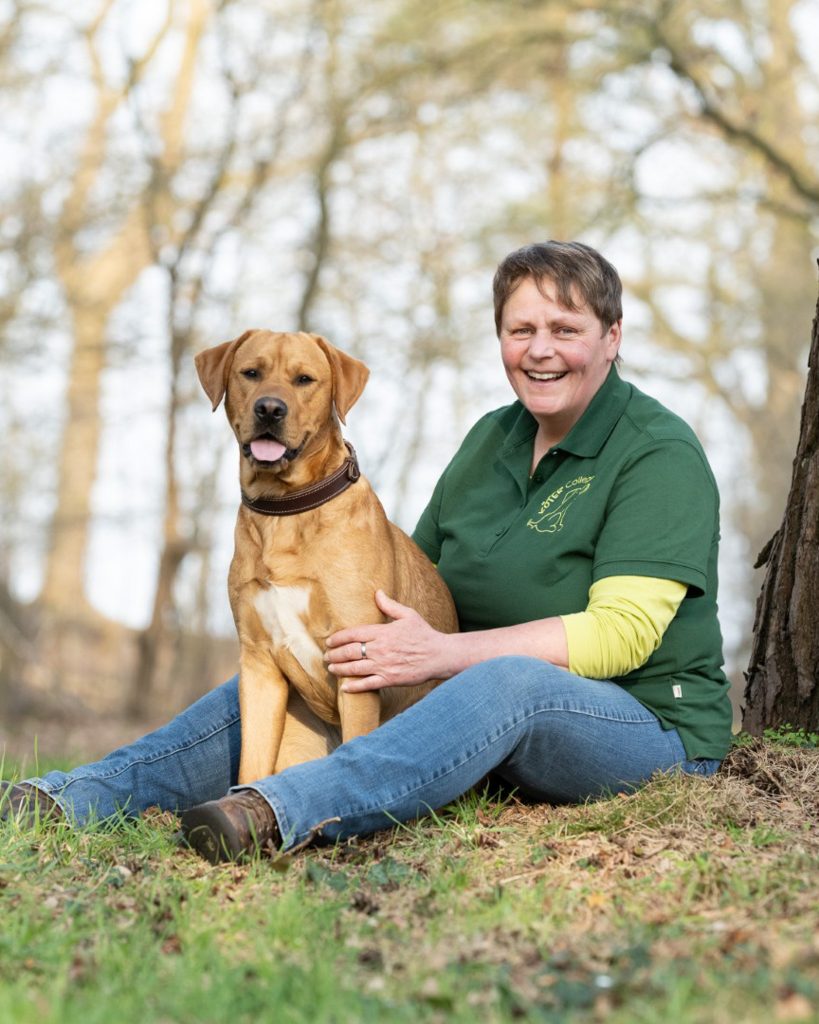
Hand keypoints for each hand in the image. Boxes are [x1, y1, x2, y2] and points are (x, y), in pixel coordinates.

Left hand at [324, 590, 449, 691]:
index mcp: (383, 632)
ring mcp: (384, 665)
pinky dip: (354, 687)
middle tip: (327, 656)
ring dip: (339, 669)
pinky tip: (344, 687)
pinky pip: (368, 684)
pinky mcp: (390, 679)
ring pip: (355, 668)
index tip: (330, 641)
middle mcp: (380, 649)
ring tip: (331, 668)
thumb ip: (390, 605)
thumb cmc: (424, 634)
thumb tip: (377, 592)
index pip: (353, 634)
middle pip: (350, 652)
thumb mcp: (408, 615)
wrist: (439, 655)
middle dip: (335, 654)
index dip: (338, 638)